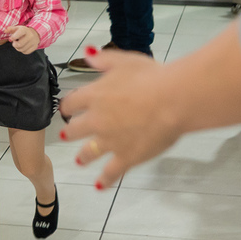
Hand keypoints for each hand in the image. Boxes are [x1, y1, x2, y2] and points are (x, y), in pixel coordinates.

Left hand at [4, 25, 40, 53]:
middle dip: (15, 44)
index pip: (19, 34)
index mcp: (25, 30)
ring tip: (19, 44)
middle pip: (19, 44)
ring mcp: (34, 42)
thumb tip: (5, 31)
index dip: (13, 37)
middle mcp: (31, 36)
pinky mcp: (35, 47)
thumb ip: (10, 29)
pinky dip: (22, 50)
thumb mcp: (17, 28)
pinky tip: (23, 46)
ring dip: (18, 48)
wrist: (34, 33)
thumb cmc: (23, 31)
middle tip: (15, 42)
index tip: (10, 39)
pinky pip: (25, 52)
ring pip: (22, 49)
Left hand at [58, 47, 183, 187]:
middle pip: (74, 130)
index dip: (68, 106)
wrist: (172, 100)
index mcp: (94, 95)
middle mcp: (96, 120)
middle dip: (70, 132)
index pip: (71, 103)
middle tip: (68, 135)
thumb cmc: (151, 76)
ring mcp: (109, 141)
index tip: (68, 109)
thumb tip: (86, 53)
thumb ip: (103, 59)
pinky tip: (100, 185)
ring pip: (88, 153)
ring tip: (80, 160)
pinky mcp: (125, 158)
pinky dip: (104, 180)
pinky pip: (111, 173)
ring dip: (82, 157)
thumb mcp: (125, 60)